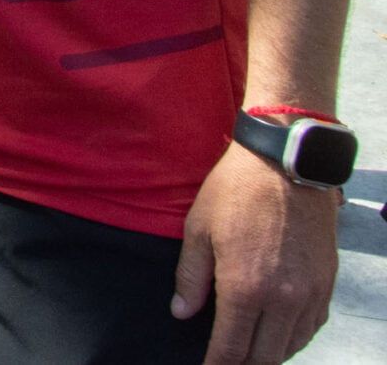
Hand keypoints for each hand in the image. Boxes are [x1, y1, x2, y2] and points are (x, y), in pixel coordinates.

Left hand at [173, 138, 341, 362]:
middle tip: (225, 361)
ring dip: (270, 354)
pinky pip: (313, 326)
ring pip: (292, 346)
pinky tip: (278, 332)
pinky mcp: (327, 282)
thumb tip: (182, 313)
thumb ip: (190, 278)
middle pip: (265, 357)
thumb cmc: (235, 192)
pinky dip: (294, 337)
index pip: (232, 349)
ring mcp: (310, 292)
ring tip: (248, 350)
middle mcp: (283, 299)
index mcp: (245, 289)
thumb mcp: (198, 230)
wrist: (285, 165)